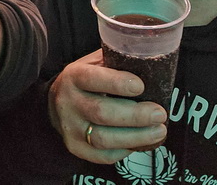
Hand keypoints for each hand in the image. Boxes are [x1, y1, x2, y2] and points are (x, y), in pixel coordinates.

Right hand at [48, 50, 168, 163]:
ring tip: (159, 131)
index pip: (93, 79)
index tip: (141, 86)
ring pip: (103, 138)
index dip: (117, 83)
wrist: (56, 102)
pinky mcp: (75, 147)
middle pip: (102, 113)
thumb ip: (116, 62)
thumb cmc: (87, 80)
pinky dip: (124, 150)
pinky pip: (102, 155)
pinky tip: (140, 143)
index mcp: (74, 76)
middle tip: (159, 114)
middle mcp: (68, 102)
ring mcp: (70, 127)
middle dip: (135, 115)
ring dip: (135, 137)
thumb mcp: (95, 63)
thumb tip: (151, 61)